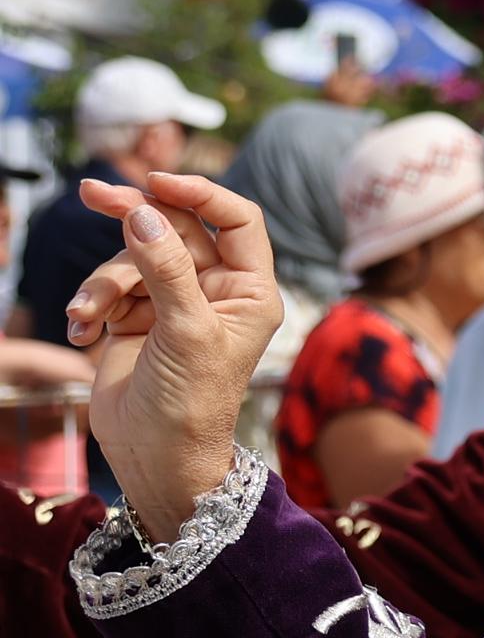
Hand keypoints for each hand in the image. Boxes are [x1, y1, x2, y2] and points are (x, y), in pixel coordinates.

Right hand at [62, 171, 283, 539]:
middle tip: (94, 192)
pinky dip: (90, 307)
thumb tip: (146, 213)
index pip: (236, 220)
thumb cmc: (190, 401)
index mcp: (249, 290)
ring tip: (88, 316)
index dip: (200, 193)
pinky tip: (81, 333)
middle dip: (134, 214)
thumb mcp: (185, 330)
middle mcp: (215, 291)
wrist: (155, 456)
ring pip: (132, 259)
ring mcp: (173, 303)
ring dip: (103, 284)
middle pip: (175, 228)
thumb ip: (166, 268)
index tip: (158, 181)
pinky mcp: (135, 319)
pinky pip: (108, 289)